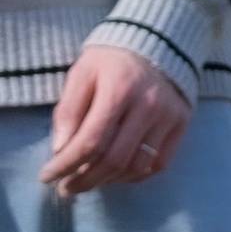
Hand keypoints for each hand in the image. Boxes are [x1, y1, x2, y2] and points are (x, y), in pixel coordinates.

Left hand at [42, 43, 193, 194]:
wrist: (157, 43)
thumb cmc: (110, 61)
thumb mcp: (81, 74)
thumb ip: (68, 110)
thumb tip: (60, 150)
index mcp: (119, 90)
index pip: (91, 141)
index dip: (66, 165)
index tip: (48, 177)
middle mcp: (148, 106)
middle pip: (115, 159)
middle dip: (85, 180)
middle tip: (66, 188)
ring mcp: (169, 117)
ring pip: (137, 166)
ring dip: (108, 181)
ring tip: (88, 181)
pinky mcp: (182, 124)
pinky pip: (158, 164)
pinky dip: (134, 176)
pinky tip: (115, 175)